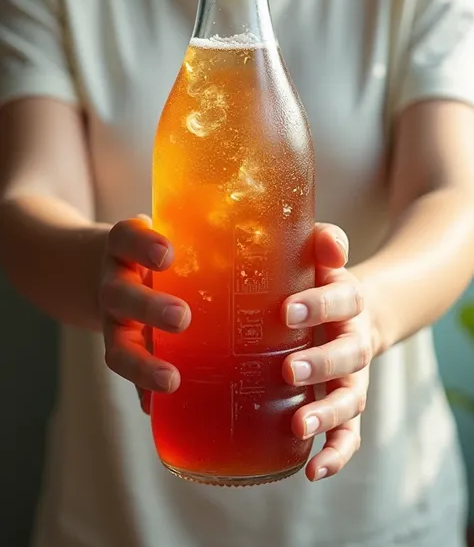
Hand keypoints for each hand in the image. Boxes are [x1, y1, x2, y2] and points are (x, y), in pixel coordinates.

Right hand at [99, 216, 189, 412]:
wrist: (113, 268)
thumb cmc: (160, 250)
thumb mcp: (171, 233)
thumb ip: (205, 238)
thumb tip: (282, 254)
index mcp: (126, 247)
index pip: (126, 238)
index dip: (143, 245)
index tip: (167, 254)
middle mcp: (113, 283)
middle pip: (120, 294)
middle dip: (149, 308)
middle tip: (182, 317)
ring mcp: (112, 320)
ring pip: (117, 342)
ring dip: (144, 363)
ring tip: (171, 379)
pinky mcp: (118, 348)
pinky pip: (127, 375)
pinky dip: (141, 391)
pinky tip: (158, 408)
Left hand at [282, 224, 373, 481]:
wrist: (355, 312)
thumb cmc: (323, 283)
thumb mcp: (324, 260)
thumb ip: (324, 245)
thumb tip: (324, 239)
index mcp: (348, 301)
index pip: (341, 299)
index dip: (318, 306)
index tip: (287, 310)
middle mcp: (354, 340)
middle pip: (348, 355)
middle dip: (321, 364)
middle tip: (289, 370)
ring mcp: (352, 377)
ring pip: (349, 399)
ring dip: (326, 413)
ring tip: (299, 426)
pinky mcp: (343, 405)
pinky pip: (347, 434)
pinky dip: (336, 454)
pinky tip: (313, 471)